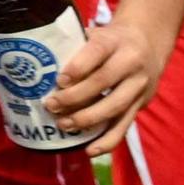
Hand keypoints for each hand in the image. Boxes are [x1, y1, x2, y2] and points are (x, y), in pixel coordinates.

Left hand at [46, 21, 162, 154]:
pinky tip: (90, 150)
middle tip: (51, 105)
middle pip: (103, 81)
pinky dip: (108, 140)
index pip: (96, 52)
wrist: (149, 41)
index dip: (77, 67)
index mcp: (114, 41)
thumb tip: (34, 62)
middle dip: (75, 97)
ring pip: (115, 106)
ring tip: (63, 124)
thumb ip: (72, 45)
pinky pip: (125, 125)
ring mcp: (139, 85)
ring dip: (87, 119)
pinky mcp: (142, 104)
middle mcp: (130, 62)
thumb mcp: (94, 34)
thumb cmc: (110, 40)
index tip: (59, 80)